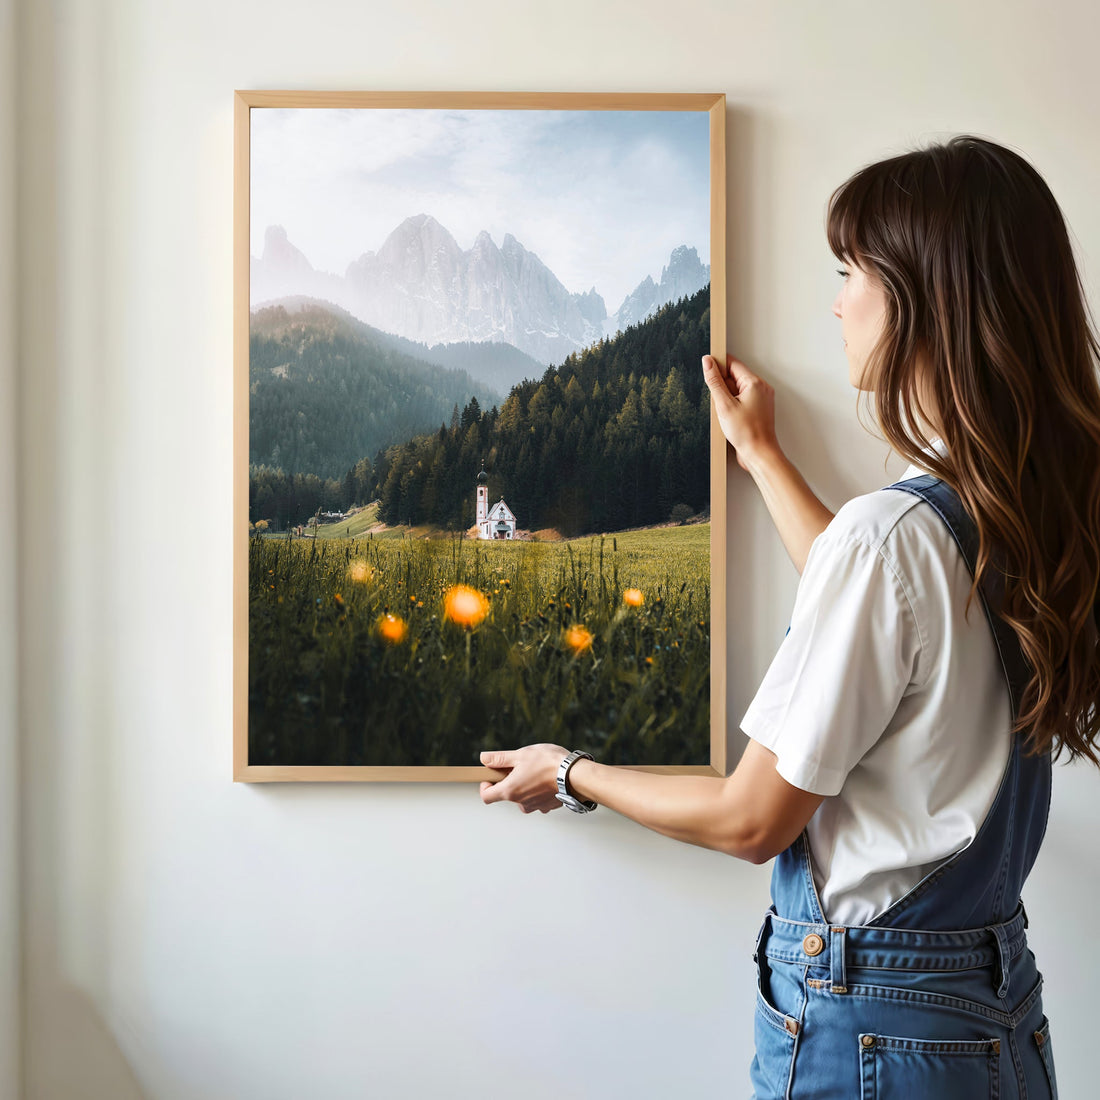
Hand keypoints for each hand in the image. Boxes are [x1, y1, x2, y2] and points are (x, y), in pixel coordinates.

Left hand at [479, 744, 568, 813]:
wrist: (575, 775)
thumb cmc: (549, 763)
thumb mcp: (520, 755)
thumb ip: (499, 758)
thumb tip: (484, 758)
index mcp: (510, 790)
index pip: (486, 796)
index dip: (485, 786)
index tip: (491, 776)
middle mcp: (521, 802)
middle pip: (506, 795)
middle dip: (509, 781)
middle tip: (519, 766)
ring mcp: (535, 806)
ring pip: (523, 797)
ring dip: (525, 786)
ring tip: (535, 771)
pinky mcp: (548, 806)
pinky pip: (537, 799)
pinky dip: (538, 790)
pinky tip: (546, 778)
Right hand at [701, 354, 779, 472]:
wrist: (759, 454)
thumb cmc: (746, 433)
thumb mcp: (724, 405)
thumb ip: (714, 381)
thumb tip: (707, 362)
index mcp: (755, 383)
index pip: (733, 363)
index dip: (718, 366)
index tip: (707, 370)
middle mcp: (761, 388)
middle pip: (735, 376)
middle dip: (722, 386)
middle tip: (719, 402)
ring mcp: (761, 399)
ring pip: (737, 389)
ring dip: (727, 397)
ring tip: (726, 413)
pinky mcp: (758, 409)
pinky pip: (742, 399)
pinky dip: (732, 405)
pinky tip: (730, 418)